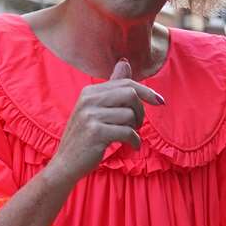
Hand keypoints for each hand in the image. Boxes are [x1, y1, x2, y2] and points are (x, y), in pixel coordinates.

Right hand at [52, 59, 163, 186]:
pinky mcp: (96, 133)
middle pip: (130, 94)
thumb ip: (111, 87)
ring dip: (136, 129)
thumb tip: (125, 62)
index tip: (160, 101)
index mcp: (90, 92)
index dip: (146, 91)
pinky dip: (135, 141)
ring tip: (130, 136)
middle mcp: (88, 100)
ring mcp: (91, 116)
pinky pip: (128, 132)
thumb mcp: (95, 109)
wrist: (66, 163)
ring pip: (130, 115)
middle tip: (137, 124)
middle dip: (141, 110)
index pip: (125, 83)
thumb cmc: (85, 137)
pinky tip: (132, 146)